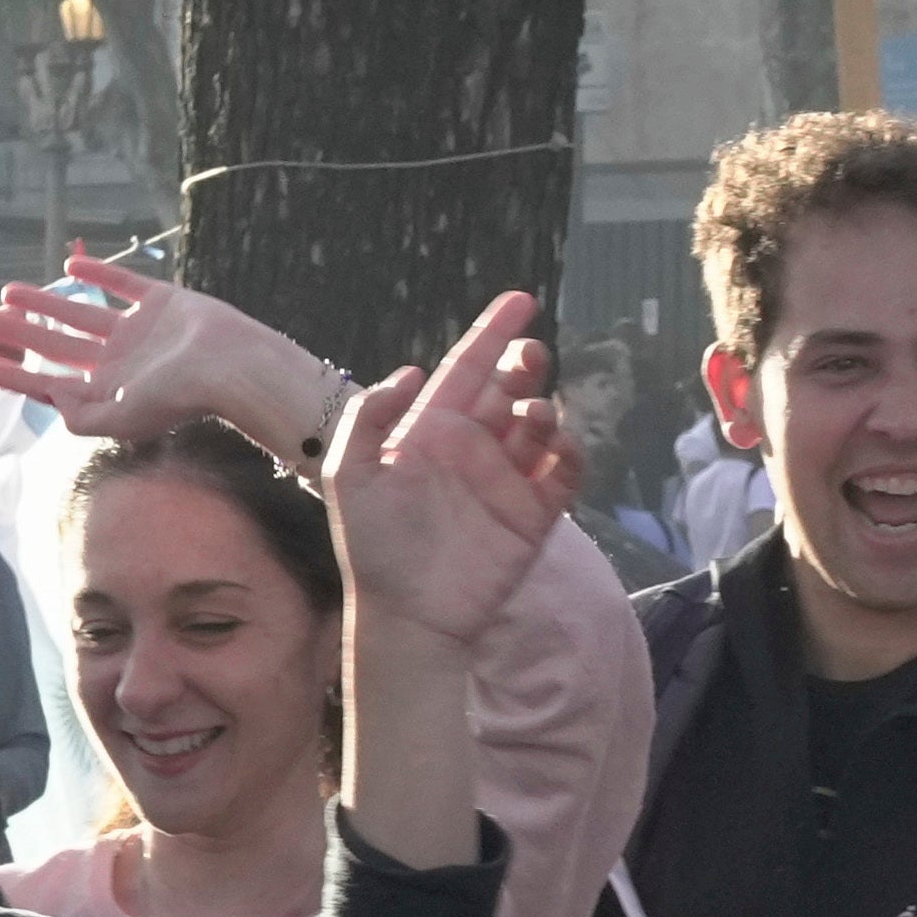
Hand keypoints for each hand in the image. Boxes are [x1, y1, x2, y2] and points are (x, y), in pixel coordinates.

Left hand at [0, 252, 344, 457]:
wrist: (232, 365)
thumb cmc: (180, 397)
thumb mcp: (123, 419)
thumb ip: (83, 416)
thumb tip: (50, 401)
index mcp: (109, 393)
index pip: (50, 384)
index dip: (13, 376)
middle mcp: (120, 363)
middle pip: (57, 346)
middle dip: (19, 334)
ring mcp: (139, 331)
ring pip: (80, 313)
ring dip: (44, 304)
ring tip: (7, 291)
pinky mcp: (160, 301)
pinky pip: (122, 284)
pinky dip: (98, 274)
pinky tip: (70, 265)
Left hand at [324, 293, 572, 643]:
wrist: (408, 616)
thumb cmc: (373, 548)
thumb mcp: (348, 476)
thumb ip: (368, 419)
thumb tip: (411, 372)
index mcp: (432, 431)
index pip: (467, 369)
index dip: (492, 332)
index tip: (521, 299)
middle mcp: (473, 448)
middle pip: (509, 389)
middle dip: (524, 364)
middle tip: (530, 355)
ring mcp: (506, 480)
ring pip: (539, 426)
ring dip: (543, 410)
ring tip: (532, 413)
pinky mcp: (534, 516)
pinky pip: (563, 474)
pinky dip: (568, 454)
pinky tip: (556, 447)